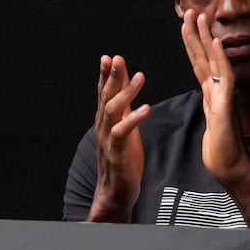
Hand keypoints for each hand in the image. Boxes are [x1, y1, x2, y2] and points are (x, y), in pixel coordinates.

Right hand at [90, 55, 148, 219]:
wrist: (116, 192)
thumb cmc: (122, 159)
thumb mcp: (124, 127)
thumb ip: (124, 106)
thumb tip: (126, 84)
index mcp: (106, 120)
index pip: (104, 93)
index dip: (106, 75)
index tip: (110, 57)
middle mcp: (103, 127)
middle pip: (106, 97)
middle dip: (112, 77)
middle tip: (118, 58)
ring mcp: (108, 140)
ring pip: (112, 111)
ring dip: (125, 92)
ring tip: (140, 76)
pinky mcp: (117, 153)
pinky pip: (122, 133)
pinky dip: (133, 119)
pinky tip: (146, 108)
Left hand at [180, 12, 249, 182]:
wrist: (232, 168)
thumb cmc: (222, 151)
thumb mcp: (212, 124)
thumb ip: (213, 109)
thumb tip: (212, 101)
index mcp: (212, 94)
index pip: (200, 63)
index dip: (193, 44)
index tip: (186, 25)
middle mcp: (218, 91)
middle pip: (206, 57)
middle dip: (197, 34)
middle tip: (191, 11)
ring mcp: (224, 96)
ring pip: (215, 61)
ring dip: (208, 39)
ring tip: (201, 19)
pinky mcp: (226, 105)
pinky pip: (225, 77)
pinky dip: (221, 59)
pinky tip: (217, 44)